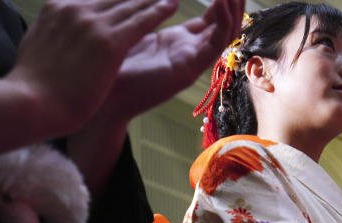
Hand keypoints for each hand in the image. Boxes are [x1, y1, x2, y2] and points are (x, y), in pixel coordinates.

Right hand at [6, 0, 179, 135]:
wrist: (32, 103)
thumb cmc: (33, 87)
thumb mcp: (35, 46)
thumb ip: (50, 33)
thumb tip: (51, 32)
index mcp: (58, 9)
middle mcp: (76, 10)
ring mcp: (93, 25)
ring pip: (131, 5)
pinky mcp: (109, 43)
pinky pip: (141, 22)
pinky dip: (159, 11)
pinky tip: (173, 6)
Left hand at [97, 0, 244, 124]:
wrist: (107, 94)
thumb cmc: (115, 65)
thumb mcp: (137, 30)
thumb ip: (151, 14)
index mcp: (180, 42)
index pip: (212, 20)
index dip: (222, 3)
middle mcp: (191, 52)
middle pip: (224, 27)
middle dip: (234, 6)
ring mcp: (192, 62)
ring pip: (225, 35)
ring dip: (233, 11)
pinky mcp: (190, 70)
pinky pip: (215, 45)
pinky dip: (222, 24)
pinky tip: (222, 5)